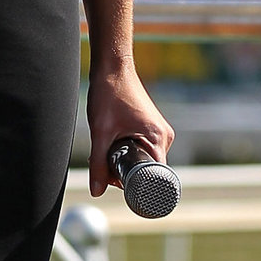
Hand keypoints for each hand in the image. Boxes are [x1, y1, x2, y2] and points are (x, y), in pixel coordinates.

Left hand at [85, 63, 173, 199]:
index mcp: (158, 138)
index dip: (134, 183)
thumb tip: (96, 191)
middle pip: (146, 168)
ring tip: (105, 146)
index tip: (116, 182)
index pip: (153, 176)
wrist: (113, 68)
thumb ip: (98, 164)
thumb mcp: (100, 133)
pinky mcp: (151, 127)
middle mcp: (164, 136)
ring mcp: (159, 131)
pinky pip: (141, 147)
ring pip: (142, 158)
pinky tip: (111, 141)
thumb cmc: (109, 94)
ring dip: (123, 159)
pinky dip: (126, 149)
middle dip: (124, 170)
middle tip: (103, 162)